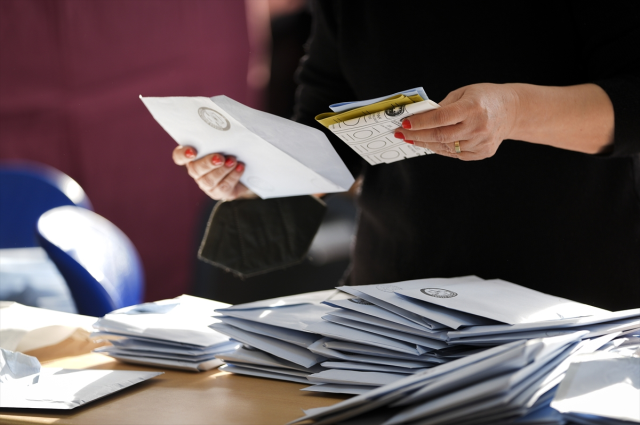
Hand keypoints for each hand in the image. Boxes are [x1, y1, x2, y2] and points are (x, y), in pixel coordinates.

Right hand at [172, 146, 254, 199]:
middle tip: (220, 158)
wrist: (246, 171)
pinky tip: (240, 167)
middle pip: (195, 170)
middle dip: (208, 163)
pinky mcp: (218, 193)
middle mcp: (196, 171)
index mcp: (193, 156)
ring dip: (223, 170)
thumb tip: (225, 132)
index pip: (179, 156)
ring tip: (233, 161)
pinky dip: (233, 176)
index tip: (192, 151)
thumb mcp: (225, 143)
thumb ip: (219, 139)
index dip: (183, 155)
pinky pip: (223, 187)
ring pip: (209, 180)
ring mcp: (206, 184)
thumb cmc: (231, 151)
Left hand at [394, 83, 518, 159]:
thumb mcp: (463, 93)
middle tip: (400, 133)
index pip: (441, 118)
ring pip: (446, 148)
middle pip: (440, 136)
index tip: (404, 123)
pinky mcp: (482, 152)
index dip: (420, 122)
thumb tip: (419, 117)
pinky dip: (441, 149)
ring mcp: (481, 142)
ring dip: (426, 143)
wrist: (512, 110)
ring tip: (412, 139)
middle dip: (416, 135)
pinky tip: (431, 143)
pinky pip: (456, 154)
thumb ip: (442, 106)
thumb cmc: (485, 98)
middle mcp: (478, 127)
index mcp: (472, 108)